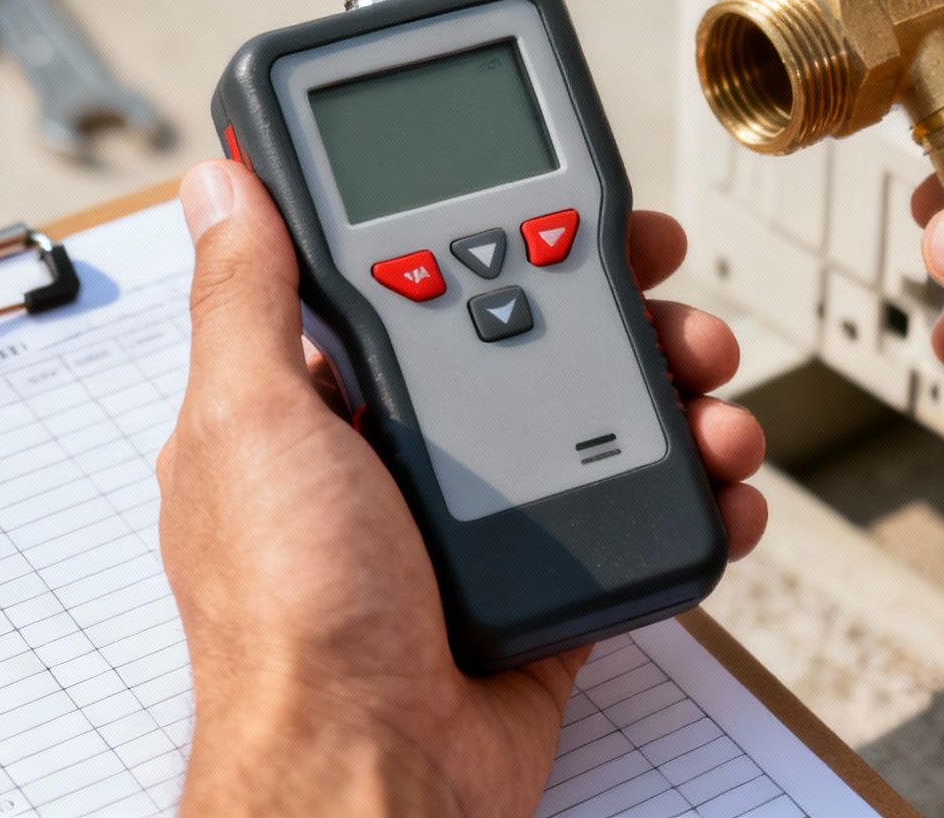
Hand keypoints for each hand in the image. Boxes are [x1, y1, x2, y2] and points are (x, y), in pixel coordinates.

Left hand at [161, 160, 766, 815]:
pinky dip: (694, 493)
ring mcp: (483, 515)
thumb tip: (224, 184)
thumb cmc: (290, 619)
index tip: (577, 208)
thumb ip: (249, 301)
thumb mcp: (249, 427)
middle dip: (625, 313)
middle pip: (539, 337)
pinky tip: (719, 482)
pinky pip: (637, 511)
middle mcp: (407, 448)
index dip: (507, 229)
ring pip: (603, 419)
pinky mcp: (550, 579)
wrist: (373, 774)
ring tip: (714, 404)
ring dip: (678, 397)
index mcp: (326, 400)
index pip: (427, 277)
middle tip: (676, 311)